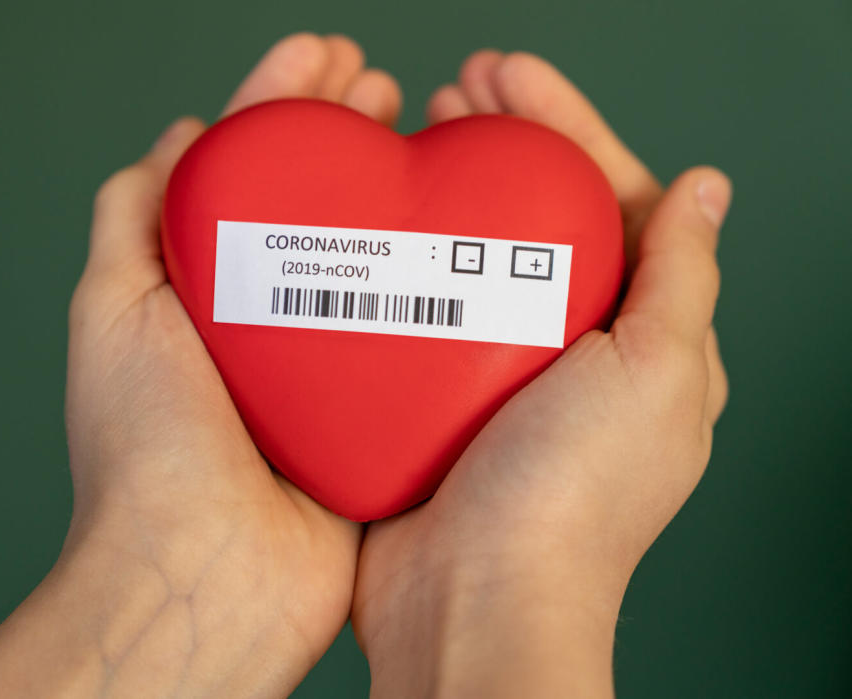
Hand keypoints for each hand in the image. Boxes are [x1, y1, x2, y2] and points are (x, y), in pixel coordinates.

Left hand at [0, 34, 401, 697]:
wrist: (201, 574)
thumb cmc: (145, 450)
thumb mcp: (111, 311)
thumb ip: (131, 218)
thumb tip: (172, 140)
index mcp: (201, 292)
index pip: (247, 170)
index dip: (282, 100)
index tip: (325, 54)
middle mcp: (262, 322)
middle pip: (316, 201)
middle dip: (346, 130)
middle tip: (384, 83)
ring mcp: (322, 368)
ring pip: (370, 257)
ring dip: (397, 189)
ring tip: (426, 131)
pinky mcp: (373, 416)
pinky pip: (414, 336)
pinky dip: (436, 282)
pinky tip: (464, 236)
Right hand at [351, 51, 730, 697]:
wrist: (471, 598)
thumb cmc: (572, 505)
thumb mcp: (656, 375)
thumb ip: (680, 277)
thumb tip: (710, 189)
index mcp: (640, 340)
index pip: (613, 200)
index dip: (567, 126)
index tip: (511, 76)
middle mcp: (572, 352)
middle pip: (540, 215)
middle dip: (503, 141)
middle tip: (453, 89)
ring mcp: (497, 374)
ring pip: (474, 254)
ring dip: (449, 189)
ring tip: (413, 133)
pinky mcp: (432, 397)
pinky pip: (419, 309)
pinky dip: (401, 260)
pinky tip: (375, 222)